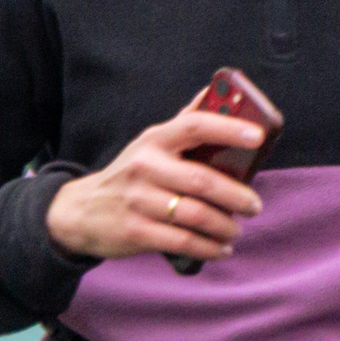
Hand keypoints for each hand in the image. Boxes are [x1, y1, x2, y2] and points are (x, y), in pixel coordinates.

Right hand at [47, 91, 265, 263]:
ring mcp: (138, 201)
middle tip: (254, 205)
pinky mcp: (136, 232)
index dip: (228, 128)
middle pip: (201, 180)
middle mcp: (145, 167)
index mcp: (154, 140)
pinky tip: (220, 248)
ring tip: (236, 230)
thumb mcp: (151, 144)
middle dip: (236, 196)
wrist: (82, 210)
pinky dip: (208, 248)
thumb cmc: (131, 173)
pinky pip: (182, 242)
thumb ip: (185, 123)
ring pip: (195, 215)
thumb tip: (215, 92)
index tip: (257, 135)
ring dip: (224, 226)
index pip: (195, 125)